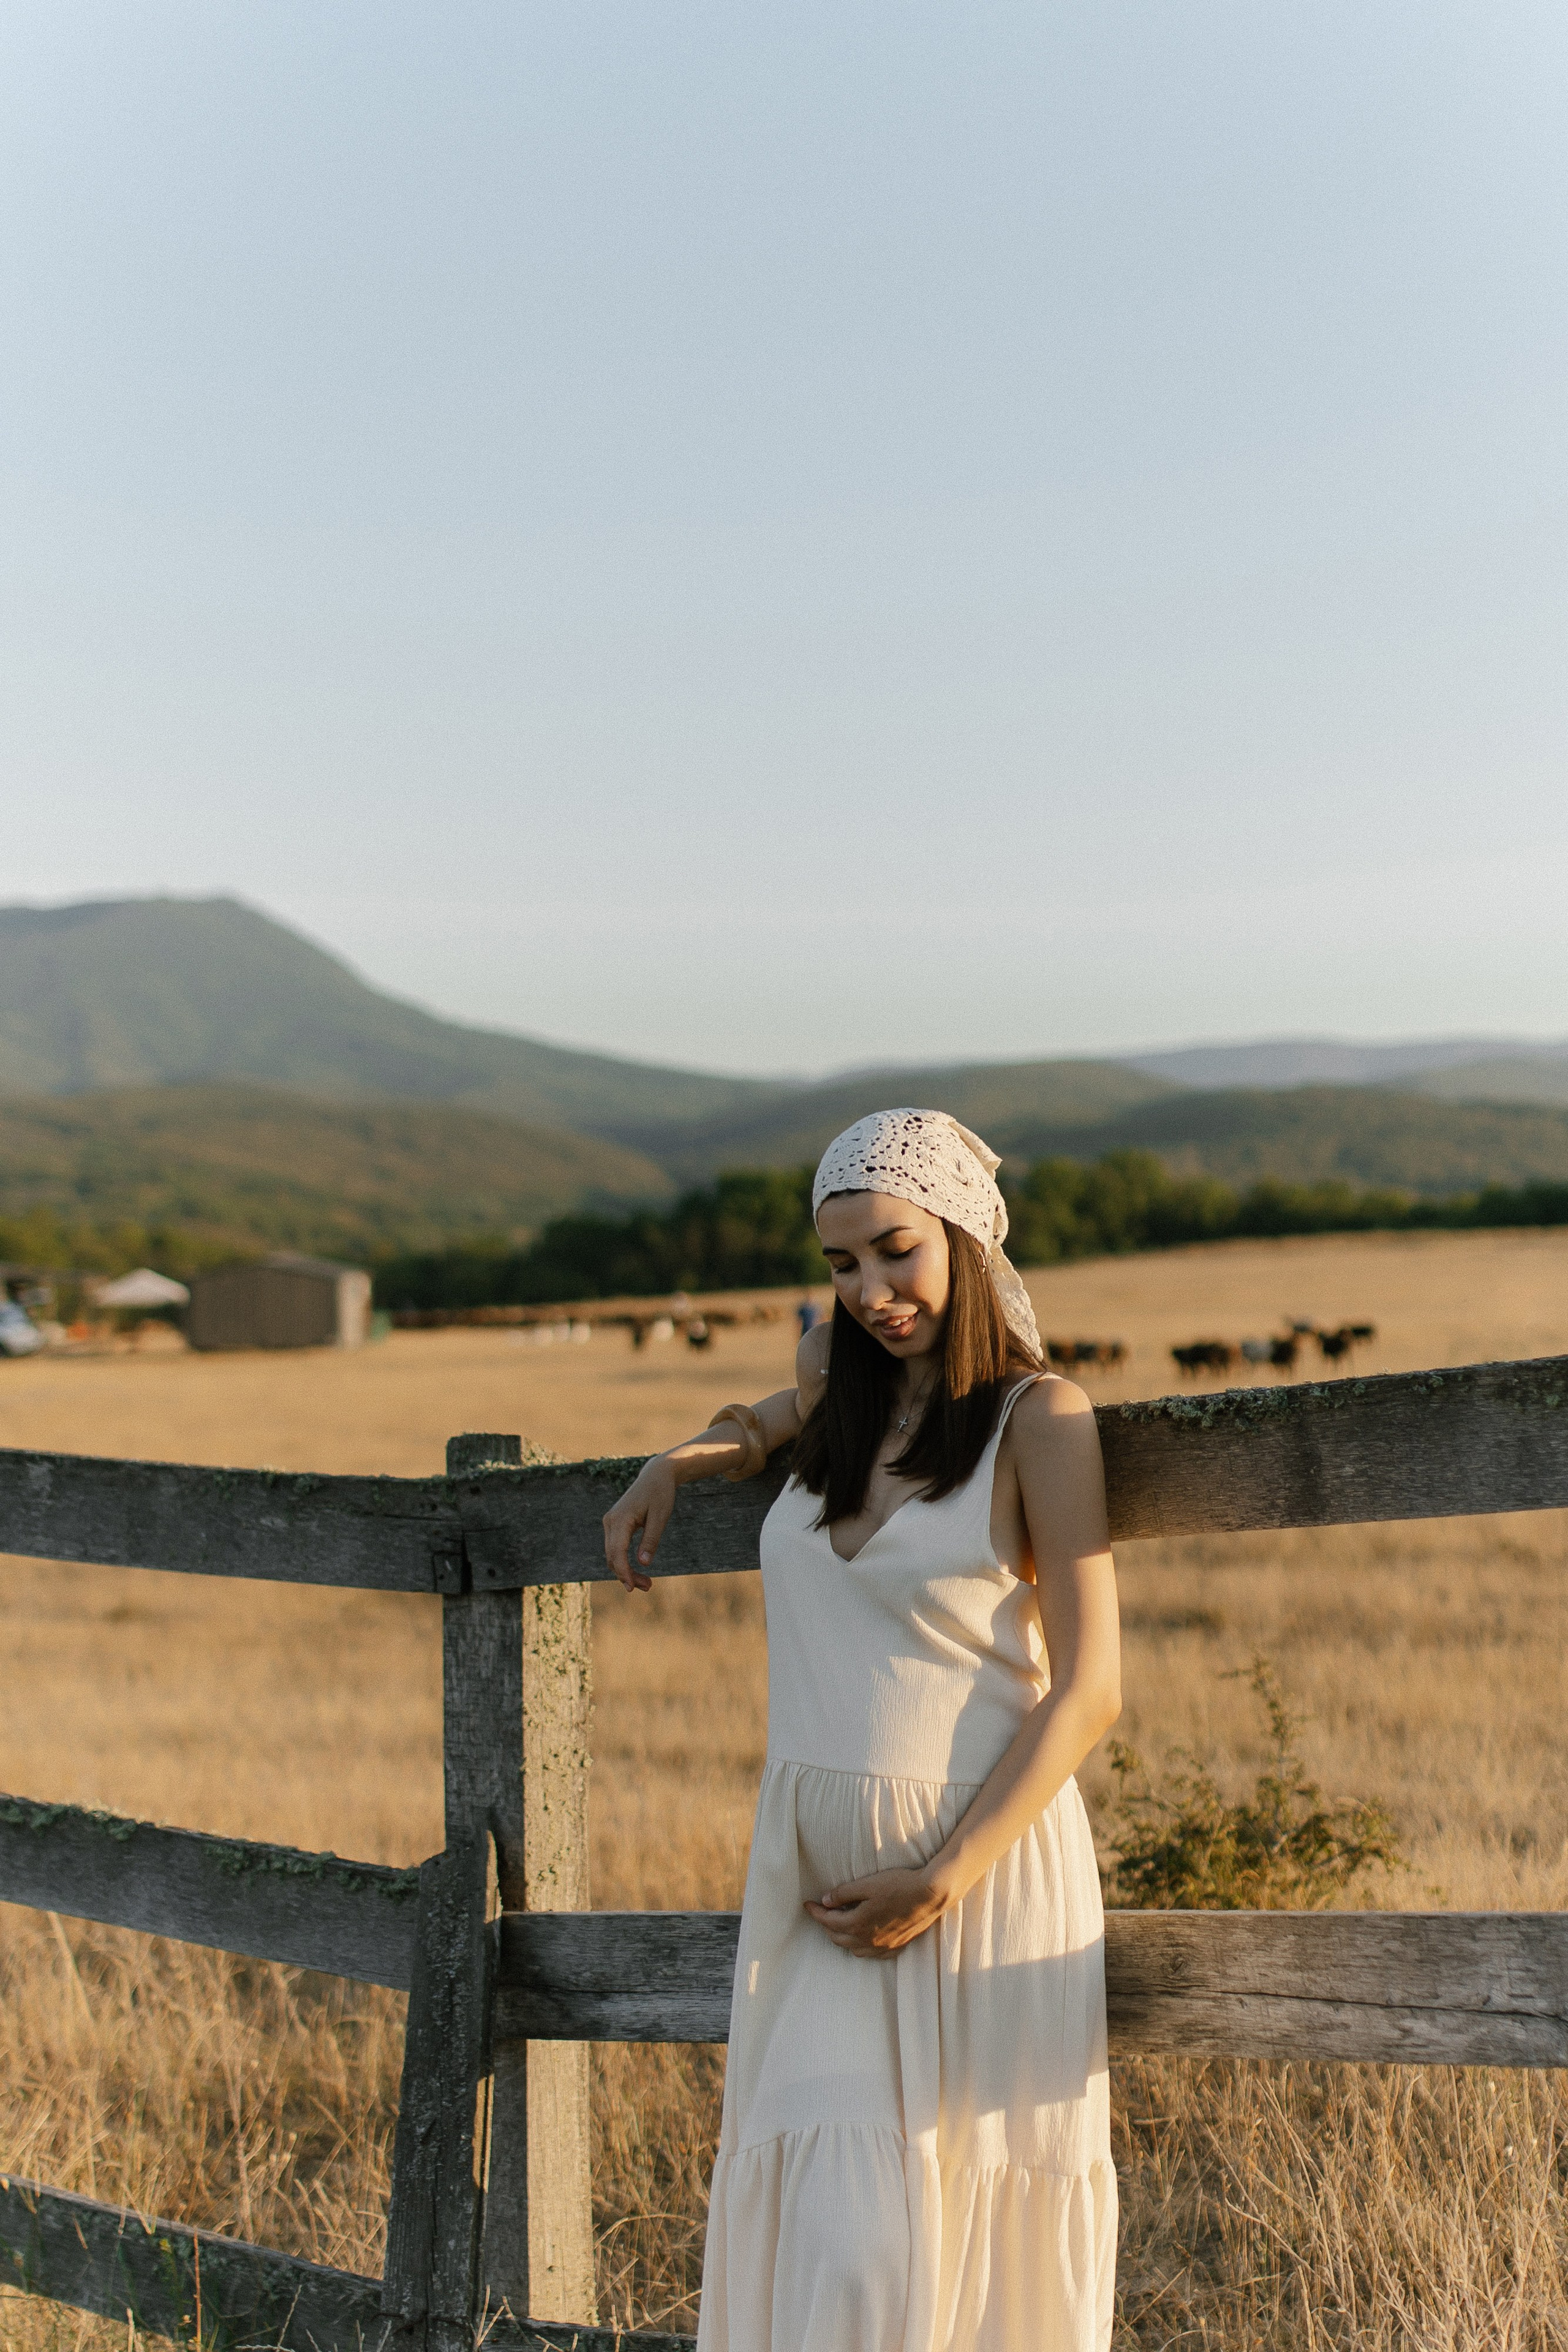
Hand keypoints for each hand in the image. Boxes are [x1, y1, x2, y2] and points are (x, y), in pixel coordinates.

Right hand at [602, 1456, 678, 1592]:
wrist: (656, 1475)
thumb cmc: (660, 1493)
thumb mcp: (660, 1516)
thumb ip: (651, 1539)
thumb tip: (644, 1563)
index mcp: (620, 1519)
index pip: (617, 1552)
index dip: (624, 1572)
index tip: (633, 1588)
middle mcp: (610, 1521)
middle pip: (612, 1557)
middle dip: (627, 1575)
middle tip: (648, 1587)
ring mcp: (610, 1523)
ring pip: (612, 1555)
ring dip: (625, 1571)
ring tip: (646, 1583)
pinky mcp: (614, 1525)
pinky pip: (615, 1548)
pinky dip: (624, 1562)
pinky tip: (637, 1571)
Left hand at [804, 1865, 954, 1958]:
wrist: (931, 1894)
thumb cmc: (899, 1885)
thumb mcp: (867, 1884)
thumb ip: (844, 1893)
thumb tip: (825, 1901)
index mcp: (858, 1924)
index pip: (828, 1922)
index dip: (815, 1913)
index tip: (807, 1904)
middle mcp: (869, 1940)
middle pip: (838, 1938)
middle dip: (826, 1926)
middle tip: (822, 1912)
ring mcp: (884, 1946)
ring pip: (854, 1949)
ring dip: (843, 1938)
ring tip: (840, 1923)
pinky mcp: (897, 1947)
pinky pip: (873, 1953)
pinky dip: (862, 1946)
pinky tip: (864, 1936)